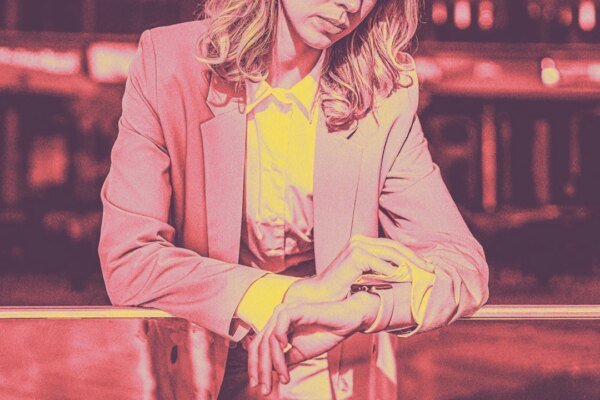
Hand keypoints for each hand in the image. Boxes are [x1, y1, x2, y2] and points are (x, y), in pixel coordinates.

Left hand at [247, 291, 379, 395]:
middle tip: (264, 389)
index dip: (254, 366)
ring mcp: (284, 312)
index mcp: (277, 325)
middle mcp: (277, 317)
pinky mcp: (294, 310)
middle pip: (259, 345)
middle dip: (260, 369)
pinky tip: (285, 354)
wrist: (346, 322)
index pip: (258, 346)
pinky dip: (279, 344)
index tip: (256, 385)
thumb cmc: (326, 334)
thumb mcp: (300, 353)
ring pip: (268, 340)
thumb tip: (269, 372)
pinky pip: (279, 329)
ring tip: (284, 378)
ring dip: (274, 362)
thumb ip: (284, 360)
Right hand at [284, 234, 430, 303]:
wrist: (320, 298)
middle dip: (415, 258)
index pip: (391, 246)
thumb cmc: (342, 291)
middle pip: (394, 247)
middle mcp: (359, 240)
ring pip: (392, 253)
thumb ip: (380, 271)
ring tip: (423, 274)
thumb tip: (404, 272)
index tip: (426, 266)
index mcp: (361, 243)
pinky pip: (382, 264)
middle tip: (430, 270)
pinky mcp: (355, 256)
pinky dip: (396, 272)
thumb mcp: (365, 277)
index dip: (410, 255)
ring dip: (410, 264)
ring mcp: (357, 246)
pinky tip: (407, 280)